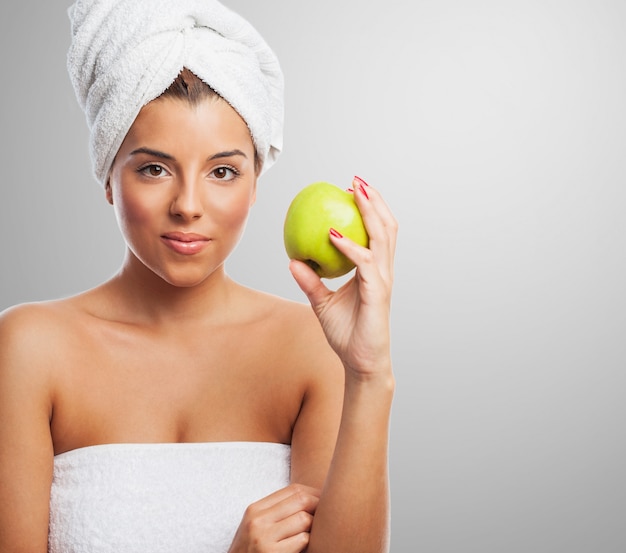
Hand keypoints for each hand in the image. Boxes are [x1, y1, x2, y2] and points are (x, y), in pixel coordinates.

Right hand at [228, 483, 319, 552]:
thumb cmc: (251, 551)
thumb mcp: (256, 526)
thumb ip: (276, 511)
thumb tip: (310, 497)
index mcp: (255, 509)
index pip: (292, 490)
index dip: (313, 492)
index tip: (325, 498)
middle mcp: (257, 520)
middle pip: (301, 500)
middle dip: (319, 505)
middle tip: (329, 512)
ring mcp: (264, 537)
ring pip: (304, 519)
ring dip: (313, 526)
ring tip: (314, 532)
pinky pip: (302, 540)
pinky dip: (308, 542)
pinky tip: (304, 547)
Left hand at [289, 176, 396, 378]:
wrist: (361, 362)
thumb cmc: (347, 334)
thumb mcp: (322, 303)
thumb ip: (311, 281)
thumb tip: (293, 261)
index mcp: (374, 271)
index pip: (377, 233)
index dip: (370, 209)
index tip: (351, 190)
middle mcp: (382, 271)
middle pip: (386, 227)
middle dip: (374, 200)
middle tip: (356, 181)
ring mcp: (382, 280)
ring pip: (382, 237)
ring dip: (370, 212)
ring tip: (355, 192)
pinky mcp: (377, 292)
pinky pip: (364, 262)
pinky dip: (349, 245)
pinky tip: (332, 234)